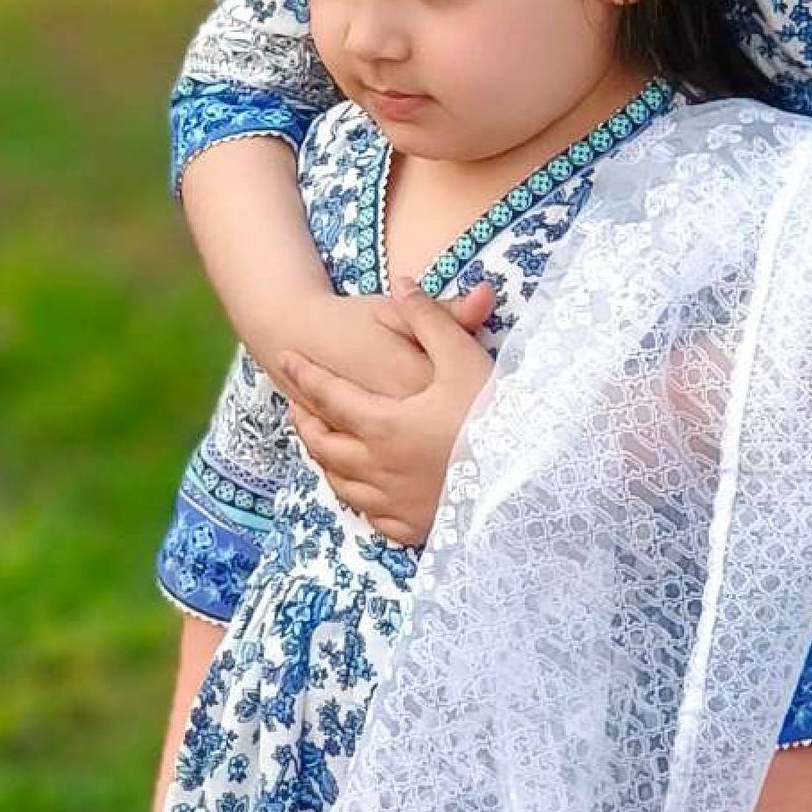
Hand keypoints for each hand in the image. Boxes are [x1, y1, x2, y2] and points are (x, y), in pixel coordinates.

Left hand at [280, 279, 496, 545]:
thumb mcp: (462, 358)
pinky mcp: (415, 528)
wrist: (526, 479)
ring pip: (343, 484)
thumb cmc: (494, 416)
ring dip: (326, 462)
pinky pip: (374, 518)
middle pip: (325, 445)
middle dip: (306, 423)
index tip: (285, 358)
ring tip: (323, 446)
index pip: (329, 396)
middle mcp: (377, 468)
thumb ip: (429, 318)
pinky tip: (365, 494)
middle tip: (297, 407)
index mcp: (382, 424)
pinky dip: (361, 501)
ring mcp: (394, 503)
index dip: (305, 375)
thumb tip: (403, 283)